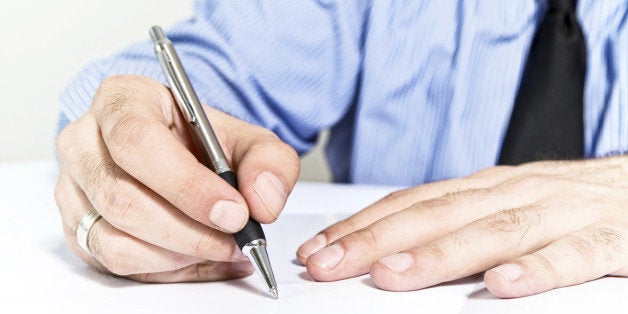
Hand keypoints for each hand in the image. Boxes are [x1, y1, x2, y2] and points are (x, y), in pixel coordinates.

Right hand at [55, 75, 298, 281]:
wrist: (179, 150)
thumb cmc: (203, 141)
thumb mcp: (247, 138)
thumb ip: (268, 161)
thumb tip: (262, 202)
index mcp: (123, 101)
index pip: (138, 142)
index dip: (187, 185)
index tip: (234, 212)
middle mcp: (85, 142)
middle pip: (122, 199)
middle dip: (190, 231)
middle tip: (236, 239)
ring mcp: (74, 188)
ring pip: (114, 239)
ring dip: (179, 255)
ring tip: (223, 248)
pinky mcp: (78, 228)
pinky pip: (114, 262)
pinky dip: (167, 269)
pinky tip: (203, 259)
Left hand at [297, 158, 627, 297]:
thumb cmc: (565, 202)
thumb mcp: (501, 204)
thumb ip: (454, 222)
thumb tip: (389, 248)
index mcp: (484, 188)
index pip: (411, 204)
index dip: (361, 226)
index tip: (318, 250)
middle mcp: (513, 193)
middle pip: (436, 216)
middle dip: (377, 240)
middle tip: (330, 264)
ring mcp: (560, 213)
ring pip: (492, 232)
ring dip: (438, 253)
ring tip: (393, 274)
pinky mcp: (609, 239)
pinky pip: (570, 255)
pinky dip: (535, 269)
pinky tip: (501, 286)